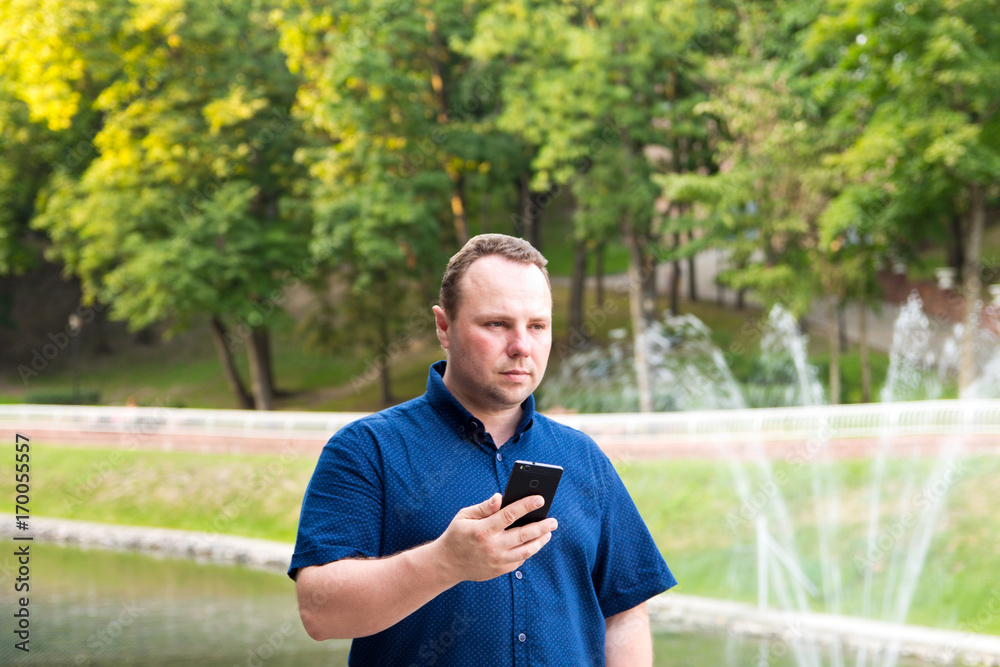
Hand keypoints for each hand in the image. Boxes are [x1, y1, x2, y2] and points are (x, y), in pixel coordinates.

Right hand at [433, 493, 557, 582]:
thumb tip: (500, 497)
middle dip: (542, 527)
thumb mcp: (464, 516)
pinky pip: (519, 561)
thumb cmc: (457, 534)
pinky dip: (528, 551)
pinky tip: (533, 543)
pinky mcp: (500, 570)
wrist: (447, 564)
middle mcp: (492, 547)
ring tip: (548, 533)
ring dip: (540, 541)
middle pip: (524, 535)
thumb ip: (484, 507)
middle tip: (554, 521)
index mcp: (482, 531)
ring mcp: (497, 561)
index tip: (540, 499)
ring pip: (526, 551)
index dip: (526, 506)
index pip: (509, 515)